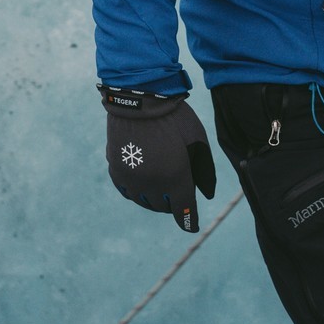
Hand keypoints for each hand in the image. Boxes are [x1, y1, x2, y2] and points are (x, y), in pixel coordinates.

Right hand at [100, 87, 216, 231]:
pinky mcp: (117, 171)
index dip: (189, 221)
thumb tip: (207, 195)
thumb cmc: (174, 118)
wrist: (140, 98)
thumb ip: (205, 170)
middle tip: (179, 186)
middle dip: (174, 202)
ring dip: (155, 197)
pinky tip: (144, 181)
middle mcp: (152, 184)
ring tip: (162, 183)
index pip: (184, 211)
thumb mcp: (198, 139)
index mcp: (175, 178)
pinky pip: (128, 192)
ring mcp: (132, 179)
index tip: (192, 225)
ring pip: (145, 201)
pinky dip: (138, 191)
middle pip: (164, 207)